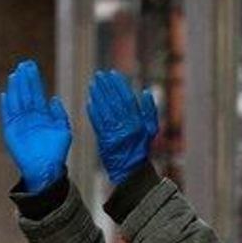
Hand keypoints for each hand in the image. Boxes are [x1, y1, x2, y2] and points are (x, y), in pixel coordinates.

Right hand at [0, 60, 72, 193]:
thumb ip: (59, 114)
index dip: (34, 79)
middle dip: (25, 79)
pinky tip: (5, 94)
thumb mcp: (63, 130)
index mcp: (42, 114)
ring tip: (15, 75)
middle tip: (23, 64)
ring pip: (16, 101)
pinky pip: (7, 116)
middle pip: (26, 93)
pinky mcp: (11, 132)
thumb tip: (54, 99)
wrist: (46, 168)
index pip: (37, 92)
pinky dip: (5, 106)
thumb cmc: (57, 151)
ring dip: (15, 88)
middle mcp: (30, 116)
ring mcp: (20, 123)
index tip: (31, 66)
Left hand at [85, 70, 158, 186]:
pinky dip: (93, 112)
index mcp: (138, 121)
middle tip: (99, 75)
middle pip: (114, 101)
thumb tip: (146, 92)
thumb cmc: (142, 146)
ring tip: (93, 84)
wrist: (132, 168)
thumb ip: (150, 110)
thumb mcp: (152, 128)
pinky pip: (98, 123)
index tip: (113, 74)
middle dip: (106, 87)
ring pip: (105, 110)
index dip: (119, 85)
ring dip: (98, 96)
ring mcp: (115, 132)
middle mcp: (126, 125)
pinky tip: (90, 101)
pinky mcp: (105, 139)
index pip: (127, 98)